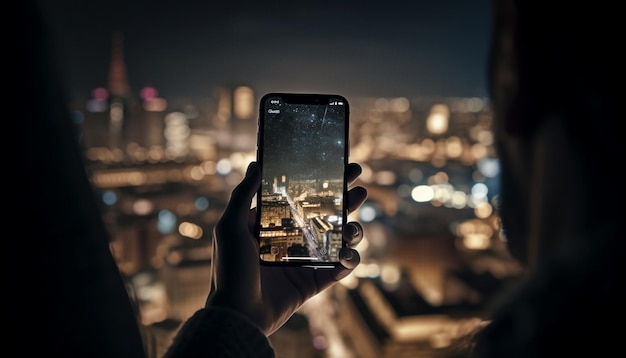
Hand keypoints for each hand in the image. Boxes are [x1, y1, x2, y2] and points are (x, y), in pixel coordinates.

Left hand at [207, 161, 367, 334]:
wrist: (237, 314)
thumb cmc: (229, 270)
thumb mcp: (230, 227)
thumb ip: (243, 195)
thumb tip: (256, 163)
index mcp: (274, 224)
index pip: (303, 198)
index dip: (322, 183)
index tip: (341, 166)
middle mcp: (292, 239)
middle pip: (327, 214)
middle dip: (347, 200)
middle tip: (359, 188)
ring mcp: (305, 261)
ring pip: (339, 240)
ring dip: (353, 231)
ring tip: (352, 229)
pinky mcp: (314, 282)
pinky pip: (340, 268)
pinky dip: (350, 260)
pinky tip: (347, 254)